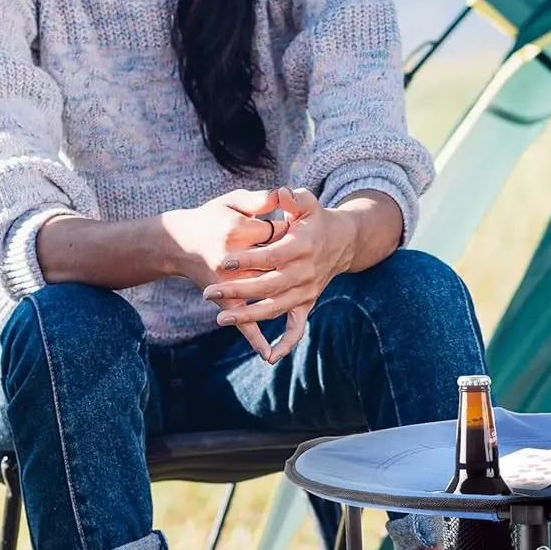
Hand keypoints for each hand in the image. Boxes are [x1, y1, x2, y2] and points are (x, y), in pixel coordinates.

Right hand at [161, 189, 292, 361]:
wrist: (180, 240)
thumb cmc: (212, 217)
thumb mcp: (232, 200)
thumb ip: (259, 198)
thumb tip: (283, 194)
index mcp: (235, 230)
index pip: (276, 232)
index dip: (290, 229)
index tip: (294, 226)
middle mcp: (231, 258)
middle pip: (274, 263)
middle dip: (288, 260)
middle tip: (296, 253)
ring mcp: (227, 283)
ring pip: (263, 292)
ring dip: (281, 292)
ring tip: (298, 288)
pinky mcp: (222, 299)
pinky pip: (242, 321)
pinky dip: (254, 337)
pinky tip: (269, 354)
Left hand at [201, 188, 351, 362]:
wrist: (342, 241)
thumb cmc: (315, 219)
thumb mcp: (307, 202)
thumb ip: (293, 198)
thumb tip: (280, 193)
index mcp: (302, 246)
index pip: (272, 256)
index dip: (248, 260)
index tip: (223, 262)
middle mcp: (306, 272)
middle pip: (269, 286)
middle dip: (237, 291)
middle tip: (208, 294)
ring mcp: (307, 291)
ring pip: (276, 308)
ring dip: (249, 316)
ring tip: (220, 318)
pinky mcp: (308, 303)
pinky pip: (298, 328)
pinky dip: (285, 344)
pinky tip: (268, 356)